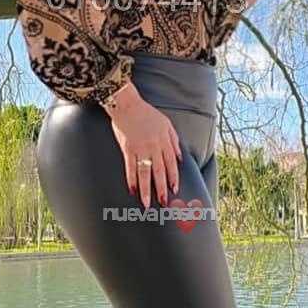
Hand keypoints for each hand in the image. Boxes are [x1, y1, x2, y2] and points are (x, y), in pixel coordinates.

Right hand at [100, 82, 181, 208]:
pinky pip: (130, 167)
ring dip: (146, 189)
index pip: (171, 163)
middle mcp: (153, 147)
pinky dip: (131, 179)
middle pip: (159, 171)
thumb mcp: (166, 124)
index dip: (173, 177)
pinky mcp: (127, 149)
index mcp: (164, 141)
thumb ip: (174, 141)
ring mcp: (140, 149)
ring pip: (144, 173)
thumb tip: (180, 157)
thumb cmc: (146, 113)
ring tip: (147, 203)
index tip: (175, 190)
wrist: (127, 105)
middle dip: (162, 188)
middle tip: (163, 202)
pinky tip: (132, 190)